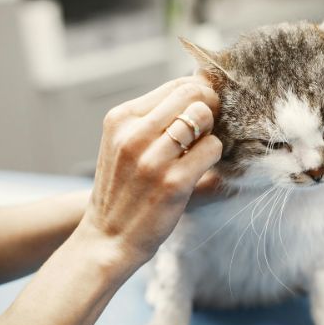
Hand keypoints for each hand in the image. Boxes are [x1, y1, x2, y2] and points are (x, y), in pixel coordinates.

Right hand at [77, 76, 221, 269]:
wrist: (108, 238)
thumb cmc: (124, 189)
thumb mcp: (124, 145)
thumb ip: (153, 119)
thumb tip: (199, 90)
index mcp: (121, 119)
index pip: (176, 86)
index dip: (199, 95)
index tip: (205, 111)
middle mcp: (133, 134)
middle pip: (192, 95)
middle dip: (210, 108)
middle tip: (208, 130)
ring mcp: (153, 158)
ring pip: (203, 117)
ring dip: (211, 133)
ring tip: (200, 151)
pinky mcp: (173, 182)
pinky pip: (212, 148)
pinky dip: (215, 155)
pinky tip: (202, 168)